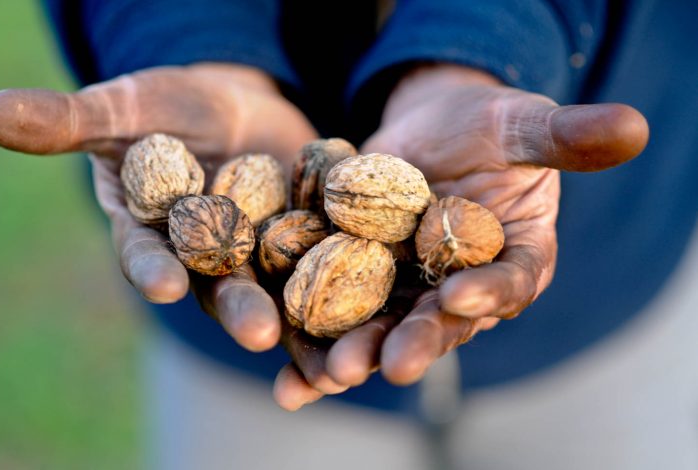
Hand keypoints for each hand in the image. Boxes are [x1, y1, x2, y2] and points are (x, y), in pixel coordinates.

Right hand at [0, 63, 317, 351]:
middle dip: (236, 308)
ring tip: (322, 355)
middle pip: (218, 287)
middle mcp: (203, 257)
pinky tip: (369, 318)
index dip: (153, 267)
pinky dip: (344, 297)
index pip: (146, 253)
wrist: (234, 108)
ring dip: (298, 324)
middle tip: (255, 332)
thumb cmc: (170, 106)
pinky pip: (325, 272)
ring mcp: (256, 256)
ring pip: (276, 294)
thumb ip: (72, 119)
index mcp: (154, 232)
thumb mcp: (126, 106)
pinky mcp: (303, 246)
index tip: (165, 283)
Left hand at [273, 64, 647, 409]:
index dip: (491, 291)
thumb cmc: (483, 125)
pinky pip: (340, 314)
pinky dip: (316, 345)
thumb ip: (563, 135)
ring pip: (387, 327)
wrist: (425, 128)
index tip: (462, 295)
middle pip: (444, 320)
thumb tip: (633, 129)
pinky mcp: (362, 279)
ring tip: (333, 376)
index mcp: (515, 256)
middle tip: (390, 366)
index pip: (512, 279)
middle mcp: (464, 284)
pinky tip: (290, 381)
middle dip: (417, 342)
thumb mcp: (518, 123)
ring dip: (361, 354)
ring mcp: (410, 287)